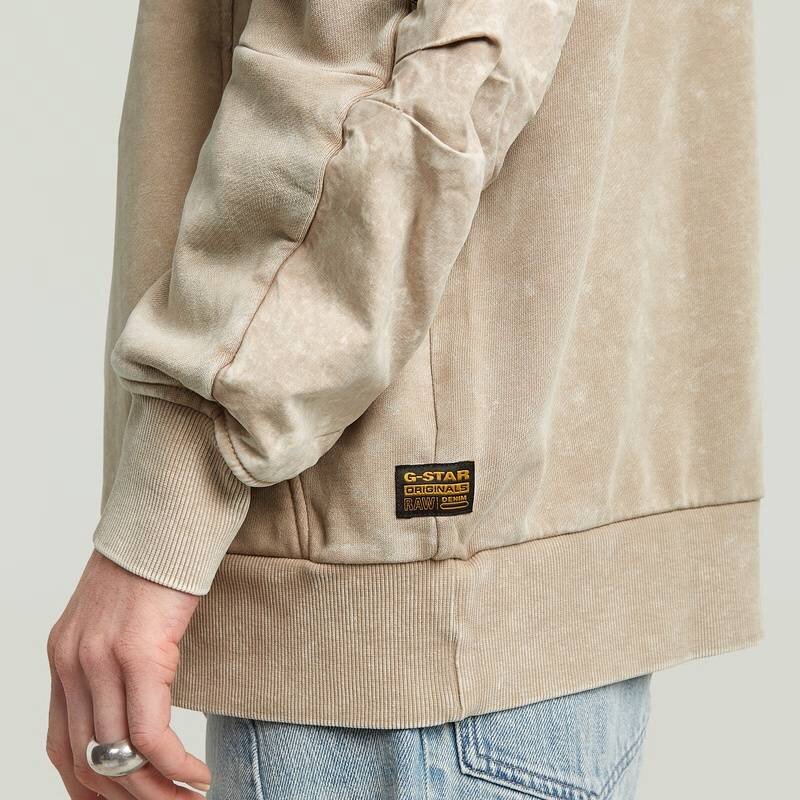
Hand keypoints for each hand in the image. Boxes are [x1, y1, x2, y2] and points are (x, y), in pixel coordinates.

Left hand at [46, 550, 209, 798]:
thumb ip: (115, 662)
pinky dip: (175, 766)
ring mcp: (100, 660)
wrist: (167, 520)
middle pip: (89, 761)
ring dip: (156, 793)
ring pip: (119, 757)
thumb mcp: (121, 618)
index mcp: (64, 657)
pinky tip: (197, 774)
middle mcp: (72, 664)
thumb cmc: (155, 564)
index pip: (60, 746)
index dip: (87, 789)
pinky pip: (149, 734)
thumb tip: (138, 707)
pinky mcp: (138, 654)